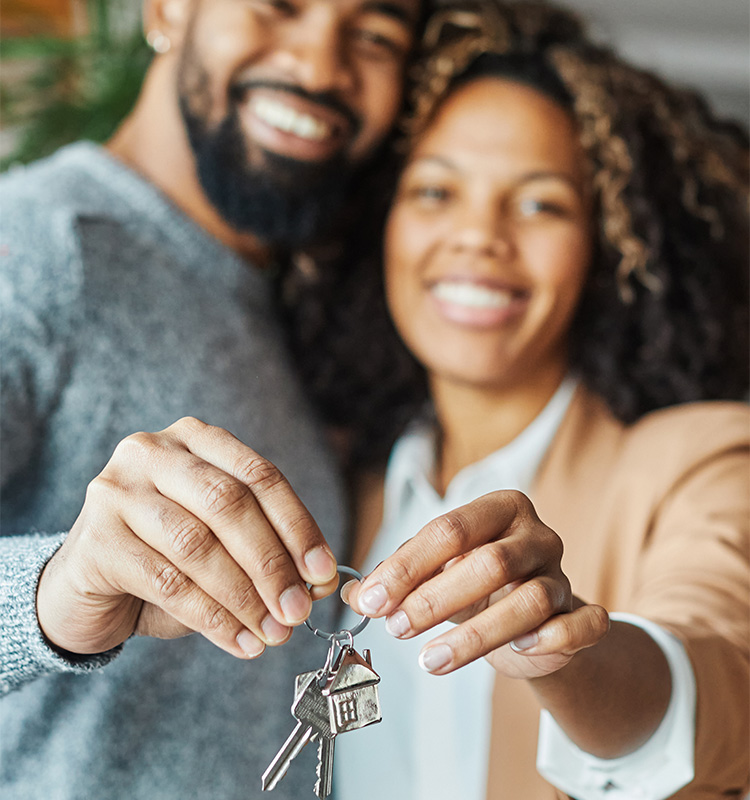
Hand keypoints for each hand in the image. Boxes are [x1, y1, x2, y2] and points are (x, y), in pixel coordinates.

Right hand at [37, 417, 337, 659]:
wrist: (85, 589)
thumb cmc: (165, 560)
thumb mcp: (222, 547)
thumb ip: (268, 554)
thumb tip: (319, 584)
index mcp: (194, 438)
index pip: (259, 475)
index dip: (297, 525)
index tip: (323, 572)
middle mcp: (152, 452)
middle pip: (229, 503)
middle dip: (272, 562)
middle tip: (298, 609)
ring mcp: (117, 491)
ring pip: (198, 543)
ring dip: (244, 596)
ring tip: (273, 632)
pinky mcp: (96, 540)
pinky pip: (168, 582)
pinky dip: (213, 618)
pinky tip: (239, 641)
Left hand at [345, 490, 607, 678]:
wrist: (532, 620)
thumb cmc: (477, 586)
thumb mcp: (435, 574)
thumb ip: (397, 579)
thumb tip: (351, 593)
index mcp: (499, 509)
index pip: (449, 530)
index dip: (407, 567)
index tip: (371, 600)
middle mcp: (536, 535)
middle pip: (490, 562)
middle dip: (435, 599)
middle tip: (396, 628)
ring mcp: (563, 574)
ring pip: (529, 600)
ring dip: (475, 635)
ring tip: (430, 660)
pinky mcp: (582, 615)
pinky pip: (581, 625)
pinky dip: (551, 639)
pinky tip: (519, 651)